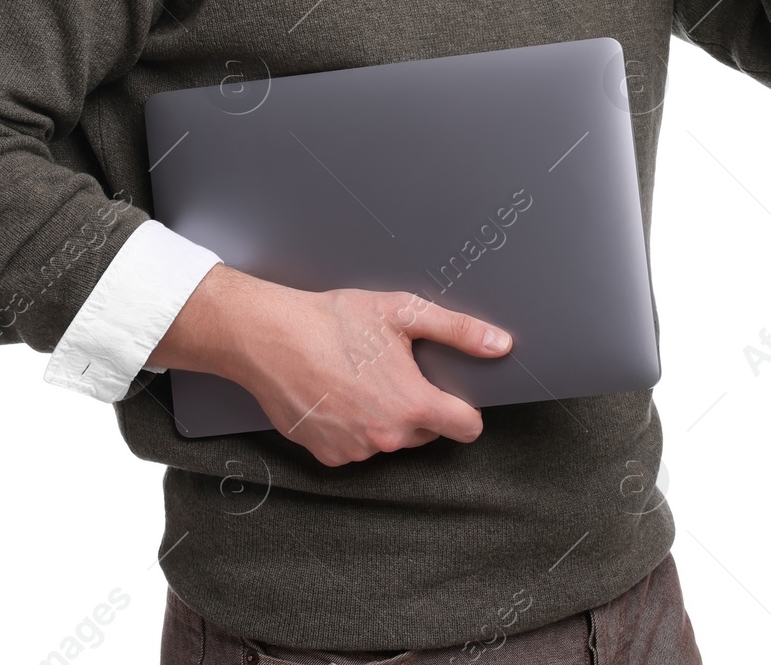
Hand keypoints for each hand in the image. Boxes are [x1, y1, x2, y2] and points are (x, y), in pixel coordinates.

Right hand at [240, 284, 510, 466]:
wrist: (270, 337)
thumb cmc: (334, 321)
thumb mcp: (403, 312)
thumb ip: (458, 331)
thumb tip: (500, 345)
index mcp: (412, 404)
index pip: (467, 427)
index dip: (465, 408)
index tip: (451, 392)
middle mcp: (387, 438)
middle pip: (427, 433)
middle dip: (419, 406)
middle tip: (393, 369)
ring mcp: (356, 452)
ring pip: (390, 440)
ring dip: (384, 417)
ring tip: (359, 377)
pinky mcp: (327, 456)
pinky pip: (356, 448)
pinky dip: (353, 427)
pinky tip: (337, 394)